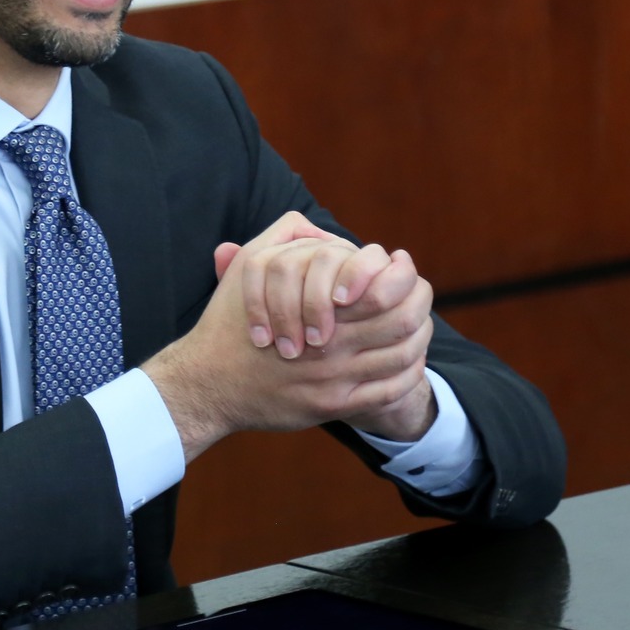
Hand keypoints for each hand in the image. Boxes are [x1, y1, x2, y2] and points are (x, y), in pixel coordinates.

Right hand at [141, 213, 435, 459]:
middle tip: (420, 298)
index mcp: (318, 304)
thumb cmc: (229, 322)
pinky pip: (388, 392)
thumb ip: (281, 238)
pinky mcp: (332, 406)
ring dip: (419, 341)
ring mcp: (333, 377)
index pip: (385, 289)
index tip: (404, 268)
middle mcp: (330, 342)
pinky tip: (407, 363)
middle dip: (420, 306)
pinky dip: (407, 376)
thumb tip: (311, 223)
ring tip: (420, 329)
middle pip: (401, 321)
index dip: (404, 276)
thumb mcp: (248, 266)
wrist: (208, 381)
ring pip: (400, 357)